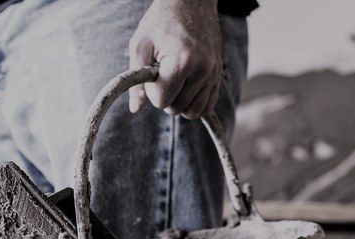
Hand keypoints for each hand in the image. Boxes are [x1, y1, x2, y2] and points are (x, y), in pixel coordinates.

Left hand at [128, 0, 222, 119]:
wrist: (192, 2)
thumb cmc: (162, 21)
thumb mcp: (141, 44)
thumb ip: (136, 79)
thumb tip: (135, 108)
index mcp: (182, 62)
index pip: (162, 101)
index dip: (152, 91)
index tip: (153, 72)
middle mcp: (202, 70)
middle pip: (176, 108)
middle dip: (165, 97)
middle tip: (162, 75)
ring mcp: (213, 74)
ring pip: (193, 112)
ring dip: (179, 103)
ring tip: (174, 82)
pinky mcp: (219, 76)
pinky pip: (208, 106)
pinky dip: (195, 104)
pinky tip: (186, 90)